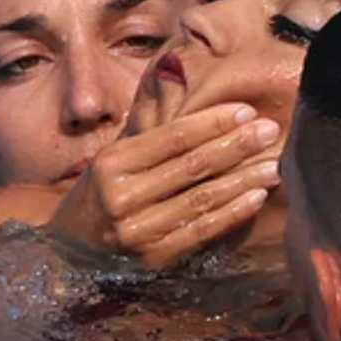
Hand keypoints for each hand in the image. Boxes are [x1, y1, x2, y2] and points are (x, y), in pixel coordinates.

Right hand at [47, 103, 282, 268]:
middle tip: (270, 130)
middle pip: (191, 165)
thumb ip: (146, 131)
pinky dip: (232, 213)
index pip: (172, 137)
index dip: (213, 122)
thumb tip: (183, 80)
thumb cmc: (97, 197)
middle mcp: (121, 196)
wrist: (68, 257)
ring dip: (243, 179)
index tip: (246, 111)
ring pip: (201, 199)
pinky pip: (201, 231)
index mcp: (111, 163)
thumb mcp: (111, 160)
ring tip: (273, 164)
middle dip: (236, 145)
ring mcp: (137, 231)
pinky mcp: (153, 260)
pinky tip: (256, 197)